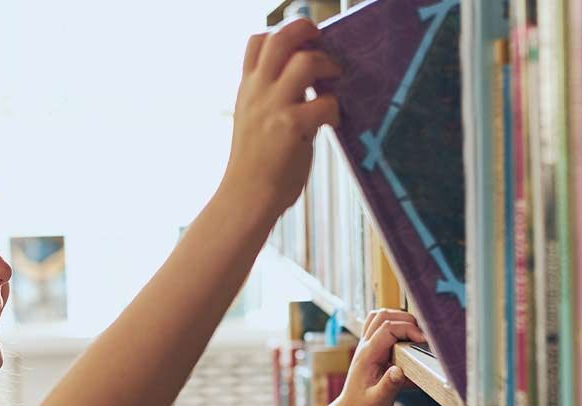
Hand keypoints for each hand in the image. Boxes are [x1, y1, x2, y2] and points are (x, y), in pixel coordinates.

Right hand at [218, 18, 342, 220]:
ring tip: (334, 81)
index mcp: (248, 88)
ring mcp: (274, 107)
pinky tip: (332, 123)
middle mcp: (258, 92)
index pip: (257, 41)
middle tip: (323, 45)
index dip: (283, 33)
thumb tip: (308, 81)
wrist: (246, 197)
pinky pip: (326, 103)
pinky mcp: (292, 127)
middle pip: (281, 39)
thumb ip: (272, 97)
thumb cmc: (255, 164)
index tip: (301, 45)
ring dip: (328, 66)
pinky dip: (335, 109)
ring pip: (306, 62)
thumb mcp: (253, 120)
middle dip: (307, 32)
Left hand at [328, 309, 426, 405]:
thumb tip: (400, 370)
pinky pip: (380, 329)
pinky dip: (394, 328)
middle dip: (405, 319)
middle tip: (421, 335)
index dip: (408, 329)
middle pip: (383, 315)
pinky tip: (405, 343)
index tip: (423, 341)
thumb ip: (389, 386)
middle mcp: (365, 347)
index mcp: (368, 355)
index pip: (388, 328)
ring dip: (398, 320)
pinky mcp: (371, 353)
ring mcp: (366, 348)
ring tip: (414, 334)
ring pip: (379, 318)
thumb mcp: (378, 402)